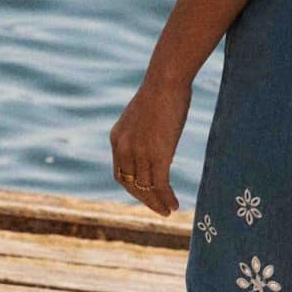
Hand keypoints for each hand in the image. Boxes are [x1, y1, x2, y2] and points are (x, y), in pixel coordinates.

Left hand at [109, 75, 188, 215]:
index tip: (146, 194)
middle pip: (130, 184)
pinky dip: (167, 198)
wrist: (166, 81)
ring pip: (146, 188)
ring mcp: (140, 153)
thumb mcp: (144, 116)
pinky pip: (161, 185)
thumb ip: (145, 135)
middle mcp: (124, 148)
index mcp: (117, 138)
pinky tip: (175, 206)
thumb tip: (160, 150)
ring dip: (158, 202)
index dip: (133, 187)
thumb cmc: (161, 92)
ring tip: (169, 210)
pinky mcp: (157, 155)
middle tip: (158, 209)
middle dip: (144, 199)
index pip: (121, 172)